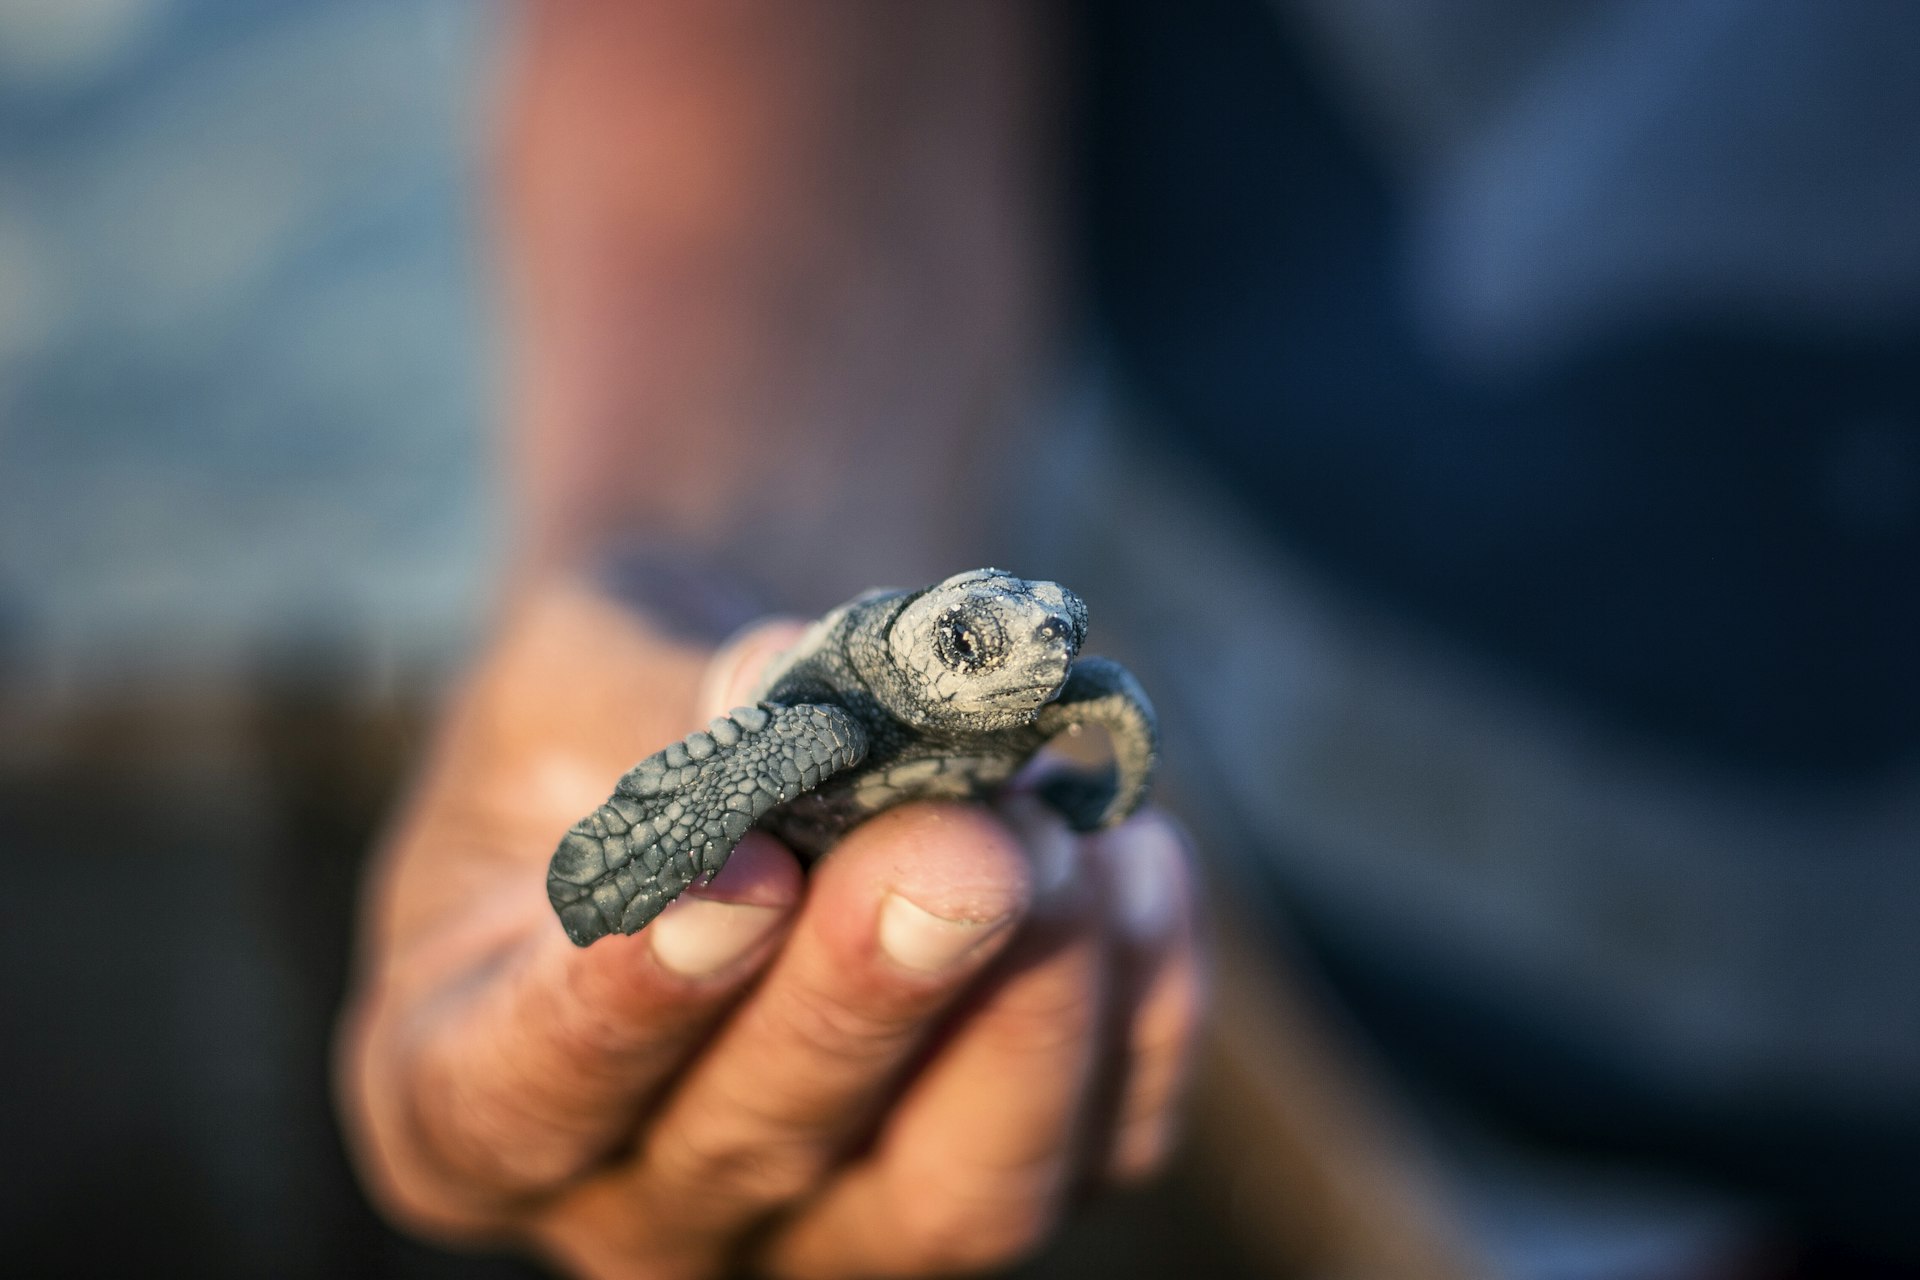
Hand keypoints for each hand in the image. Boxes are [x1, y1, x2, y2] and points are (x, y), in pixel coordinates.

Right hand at [335, 580, 1205, 1277]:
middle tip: (959, 840)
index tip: (739, 872)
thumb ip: (673, 710)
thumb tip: (802, 699)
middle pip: (757, 1150)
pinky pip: (1099, 1141)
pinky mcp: (998, 1173)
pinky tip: (1134, 857)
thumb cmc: (612, 714)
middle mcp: (648, 1193)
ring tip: (1052, 830)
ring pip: (956, 1200)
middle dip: (870, 991)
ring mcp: (836, 1218)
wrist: (739, 735)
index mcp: (466, 1092)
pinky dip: (1141, 1005)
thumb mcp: (580, 675)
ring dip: (1025, 1013)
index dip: (633, 999)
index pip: (523, 1095)